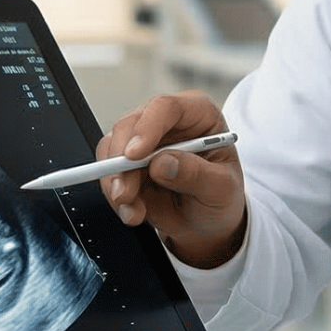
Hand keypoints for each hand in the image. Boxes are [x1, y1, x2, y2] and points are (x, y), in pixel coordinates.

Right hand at [98, 92, 246, 268]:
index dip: (147, 128)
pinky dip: (116, 196)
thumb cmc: (221, 197)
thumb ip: (196, 175)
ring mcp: (145, 143)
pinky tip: (133, 212)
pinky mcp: (128, 165)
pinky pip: (109, 174)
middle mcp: (167, 123)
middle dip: (121, 162)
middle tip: (125, 193)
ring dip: (116, 182)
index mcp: (198, 115)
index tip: (135, 155)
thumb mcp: (221, 189)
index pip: (166, 107)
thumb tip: (162, 163)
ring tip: (134, 210)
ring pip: (113, 149)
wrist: (208, 223)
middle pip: (130, 125)